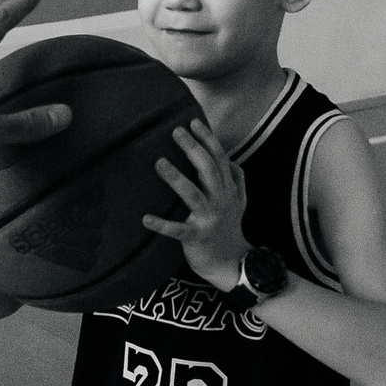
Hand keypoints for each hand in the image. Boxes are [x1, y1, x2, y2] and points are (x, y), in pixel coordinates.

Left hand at [142, 121, 250, 289]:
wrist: (231, 264)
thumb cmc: (229, 229)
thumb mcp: (239, 202)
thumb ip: (237, 180)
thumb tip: (231, 159)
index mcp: (228, 191)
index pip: (220, 159)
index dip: (209, 139)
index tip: (194, 122)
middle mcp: (221, 201)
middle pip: (209, 169)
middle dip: (194, 149)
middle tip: (176, 131)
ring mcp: (209, 219)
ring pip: (193, 195)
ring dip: (176, 179)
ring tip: (159, 162)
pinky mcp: (197, 238)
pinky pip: (178, 230)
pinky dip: (162, 225)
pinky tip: (145, 218)